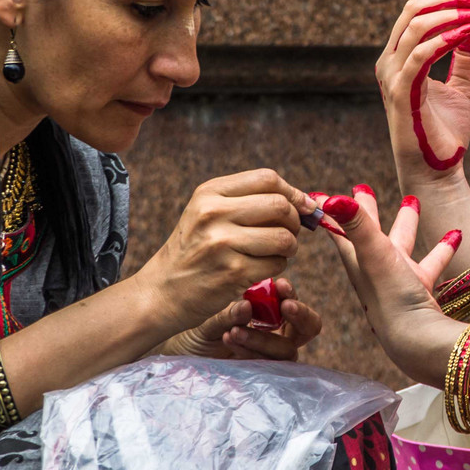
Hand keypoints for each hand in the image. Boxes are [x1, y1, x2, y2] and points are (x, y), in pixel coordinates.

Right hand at [135, 169, 313, 337]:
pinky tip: (260, 268)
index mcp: (209, 192)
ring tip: (275, 252)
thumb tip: (306, 202)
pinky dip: (277, 267)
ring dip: (289, 247)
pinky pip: (276, 264)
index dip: (292, 192)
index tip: (303, 206)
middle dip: (294, 220)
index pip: (267, 178)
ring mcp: (222, 243)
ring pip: (283, 237)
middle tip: (289, 233)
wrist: (162, 291)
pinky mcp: (232, 273)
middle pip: (280, 205)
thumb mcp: (208, 213)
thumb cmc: (195, 249)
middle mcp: (213, 213)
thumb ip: (250, 200)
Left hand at [161, 278, 322, 360]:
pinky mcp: (262, 374)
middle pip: (309, 327)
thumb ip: (229, 312)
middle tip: (285, 306)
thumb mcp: (212, 315)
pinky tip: (228, 337)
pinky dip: (250, 351)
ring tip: (234, 330)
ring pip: (286, 349)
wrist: (183, 352)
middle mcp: (278, 333)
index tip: (281, 285)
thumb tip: (247, 306)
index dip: (292, 294)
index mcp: (271, 312)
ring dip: (264, 338)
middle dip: (301, 315)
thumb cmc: (201, 326)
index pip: (293, 302)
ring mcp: (272, 356)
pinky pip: (267, 365)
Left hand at [319, 191, 465, 384]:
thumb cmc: (391, 299)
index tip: (315, 193)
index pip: (339, 229)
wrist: (418, 342)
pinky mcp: (420, 290)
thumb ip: (358, 226)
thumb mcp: (375, 255)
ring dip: (406, 224)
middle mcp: (375, 269)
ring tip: (413, 201)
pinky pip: (431, 263)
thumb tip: (331, 198)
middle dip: (367, 211)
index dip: (328, 211)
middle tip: (363, 187)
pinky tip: (455, 235)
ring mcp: (398, 280)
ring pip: (400, 245)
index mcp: (358, 259)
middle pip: (368, 233)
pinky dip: (441, 248)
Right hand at [375, 0, 469, 184]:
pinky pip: (421, 55)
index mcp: (399, 59)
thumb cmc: (445, 132)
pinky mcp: (401, 92)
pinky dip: (445, 39)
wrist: (437, 170)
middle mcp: (390, 63)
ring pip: (416, 27)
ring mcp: (392, 76)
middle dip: (449, 0)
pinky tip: (467, 34)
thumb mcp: (462, 86)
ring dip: (453, 16)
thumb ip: (466, 56)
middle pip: (412, 11)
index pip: (415, 13)